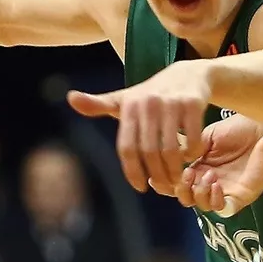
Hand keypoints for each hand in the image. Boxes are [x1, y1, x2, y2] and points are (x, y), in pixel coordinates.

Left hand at [67, 61, 211, 194]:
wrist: (188, 74)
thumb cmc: (151, 94)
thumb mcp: (125, 98)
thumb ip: (98, 104)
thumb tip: (70, 98)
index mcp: (129, 105)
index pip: (126, 148)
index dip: (133, 172)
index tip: (140, 187)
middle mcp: (148, 103)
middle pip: (149, 152)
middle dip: (158, 175)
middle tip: (164, 186)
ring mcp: (171, 102)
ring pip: (171, 149)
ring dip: (175, 170)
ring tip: (177, 178)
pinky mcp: (192, 103)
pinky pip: (193, 140)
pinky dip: (192, 153)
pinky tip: (191, 156)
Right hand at [175, 114, 262, 216]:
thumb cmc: (240, 129)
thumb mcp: (207, 135)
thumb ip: (189, 149)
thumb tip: (171, 158)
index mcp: (199, 165)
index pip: (177, 181)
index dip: (169, 181)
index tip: (167, 171)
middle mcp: (208, 180)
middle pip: (186, 197)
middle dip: (182, 189)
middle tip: (188, 174)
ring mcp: (224, 190)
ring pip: (201, 205)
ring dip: (199, 193)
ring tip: (209, 175)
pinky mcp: (239, 197)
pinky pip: (222, 208)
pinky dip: (215, 200)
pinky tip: (218, 185)